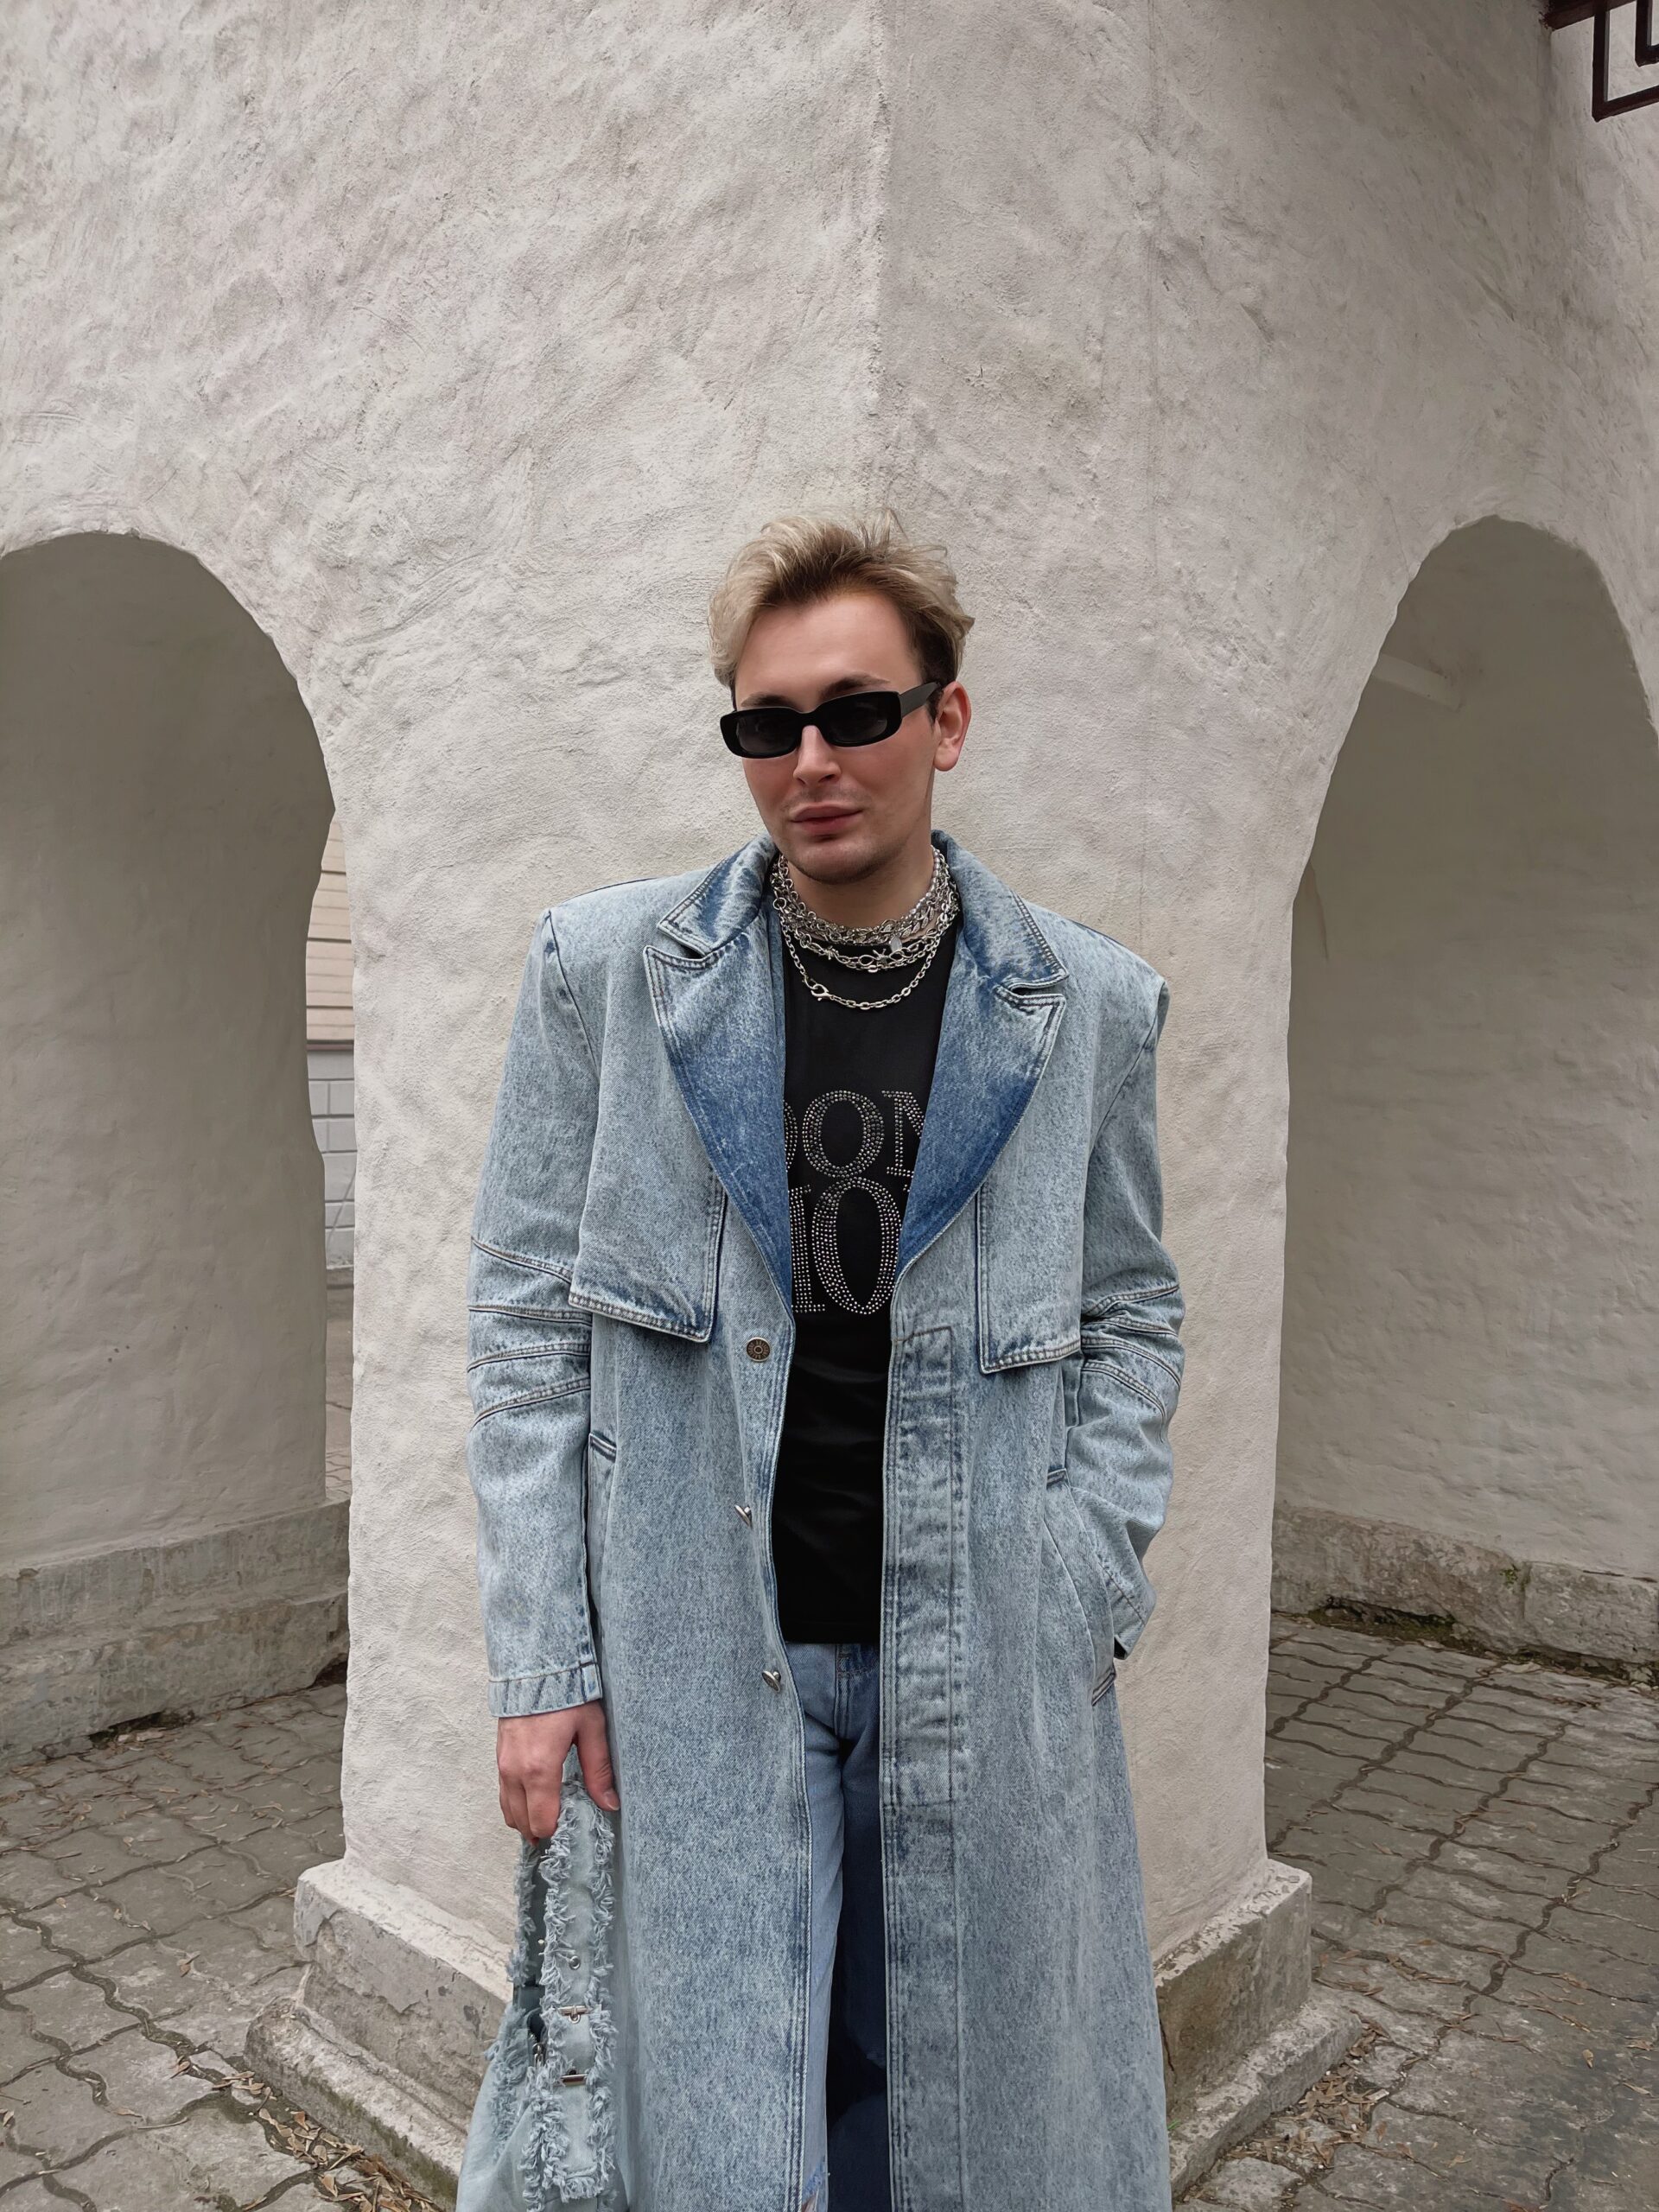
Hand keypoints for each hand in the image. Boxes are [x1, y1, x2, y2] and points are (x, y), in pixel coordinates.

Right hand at [496, 1699, 619, 1839]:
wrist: (533, 1667)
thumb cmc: (566, 1695)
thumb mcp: (591, 1729)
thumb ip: (598, 1770)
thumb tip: (610, 1803)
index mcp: (540, 1769)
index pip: (542, 1820)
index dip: (556, 1830)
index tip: (572, 1828)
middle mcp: (515, 1772)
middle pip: (522, 1822)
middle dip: (540, 1830)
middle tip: (562, 1827)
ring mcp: (503, 1765)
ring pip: (508, 1810)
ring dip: (525, 1820)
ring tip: (547, 1819)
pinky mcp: (498, 1757)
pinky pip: (503, 1793)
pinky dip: (515, 1804)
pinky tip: (533, 1800)